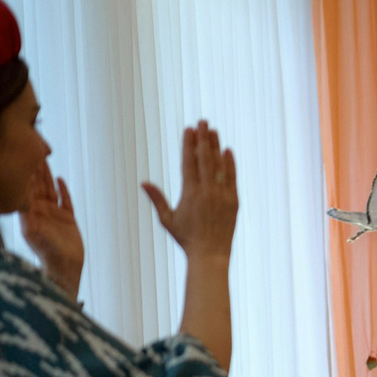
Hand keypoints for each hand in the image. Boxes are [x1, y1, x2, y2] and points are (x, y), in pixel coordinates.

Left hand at [17, 164, 83, 296]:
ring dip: (47, 175)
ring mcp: (54, 214)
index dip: (23, 173)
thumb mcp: (34, 234)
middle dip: (33, 168)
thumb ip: (29, 218)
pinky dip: (63, 190)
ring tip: (44, 158)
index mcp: (29, 212)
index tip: (20, 156)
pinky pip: (66, 201)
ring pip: (50, 189)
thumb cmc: (47, 254)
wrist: (64, 268)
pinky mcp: (68, 219)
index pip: (24, 188)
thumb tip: (21, 202)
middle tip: (31, 148)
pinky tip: (60, 179)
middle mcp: (39, 211)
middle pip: (36, 185)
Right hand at [141, 121, 238, 263]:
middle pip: (205, 159)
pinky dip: (230, 164)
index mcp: (190, 193)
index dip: (189, 144)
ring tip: (214, 130)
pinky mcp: (234, 202)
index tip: (189, 129)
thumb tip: (143, 182)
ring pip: (219, 166)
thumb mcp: (167, 219)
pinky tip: (228, 150)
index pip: (189, 162)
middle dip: (204, 138)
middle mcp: (207, 192)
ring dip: (216, 146)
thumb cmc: (186, 238)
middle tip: (203, 121)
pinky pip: (232, 179)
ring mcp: (222, 196)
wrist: (210, 255)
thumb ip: (157, 199)